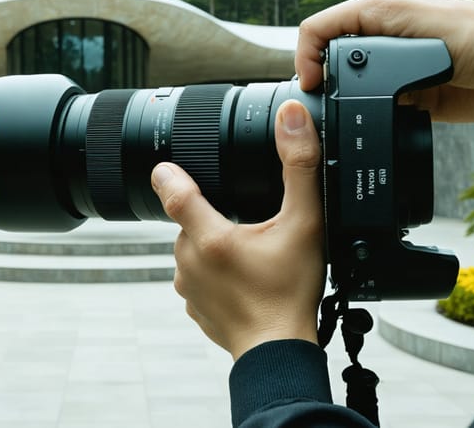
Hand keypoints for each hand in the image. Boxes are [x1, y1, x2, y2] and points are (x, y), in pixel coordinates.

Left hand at [151, 100, 324, 360]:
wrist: (280, 354)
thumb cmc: (291, 294)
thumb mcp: (306, 224)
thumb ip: (299, 167)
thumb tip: (291, 119)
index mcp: (208, 236)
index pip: (172, 189)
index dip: (170, 171)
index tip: (167, 163)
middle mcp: (189, 260)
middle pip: (190, 219)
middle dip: (213, 215)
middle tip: (252, 229)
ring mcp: (188, 286)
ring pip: (195, 248)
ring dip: (216, 245)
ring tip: (253, 257)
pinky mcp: (193, 306)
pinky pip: (200, 277)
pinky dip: (218, 273)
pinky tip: (245, 279)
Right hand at [295, 0, 473, 121]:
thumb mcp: (401, 19)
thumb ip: (357, 34)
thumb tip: (327, 67)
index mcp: (378, 9)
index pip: (319, 27)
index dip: (305, 55)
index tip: (309, 84)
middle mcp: (383, 36)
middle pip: (329, 58)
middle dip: (323, 80)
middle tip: (322, 100)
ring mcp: (396, 69)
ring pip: (350, 88)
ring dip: (347, 100)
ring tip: (347, 112)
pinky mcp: (410, 97)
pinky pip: (376, 112)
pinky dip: (372, 118)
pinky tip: (377, 121)